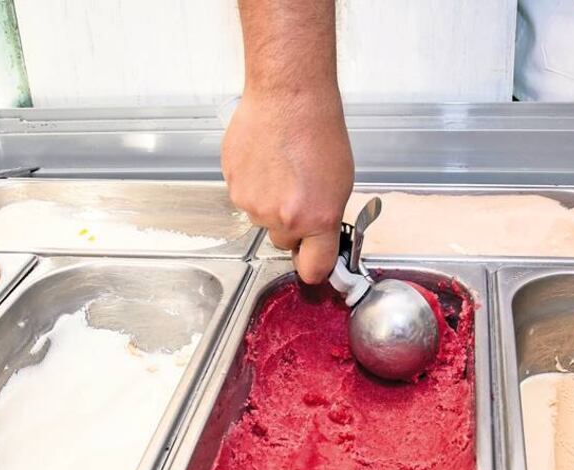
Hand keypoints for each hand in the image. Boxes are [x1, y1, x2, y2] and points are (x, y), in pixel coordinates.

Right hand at [222, 90, 353, 283]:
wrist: (288, 97)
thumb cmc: (318, 131)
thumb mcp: (341, 183)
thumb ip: (326, 219)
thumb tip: (318, 242)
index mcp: (316, 219)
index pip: (314, 268)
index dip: (314, 266)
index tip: (314, 263)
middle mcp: (282, 217)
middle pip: (284, 242)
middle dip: (292, 227)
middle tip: (299, 194)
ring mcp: (253, 203)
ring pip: (262, 219)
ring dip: (271, 203)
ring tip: (282, 170)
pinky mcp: (232, 185)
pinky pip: (245, 197)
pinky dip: (254, 185)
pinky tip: (267, 161)